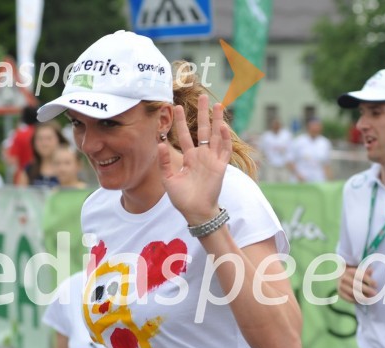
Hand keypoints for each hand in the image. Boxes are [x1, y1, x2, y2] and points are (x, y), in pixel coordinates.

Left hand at [158, 94, 232, 225]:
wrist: (196, 212)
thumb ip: (164, 162)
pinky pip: (224, 150)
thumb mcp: (168, 179)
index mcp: (189, 158)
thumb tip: (159, 143)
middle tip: (204, 97)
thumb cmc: (182, 198)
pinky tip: (222, 126)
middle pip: (204, 130)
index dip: (181, 121)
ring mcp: (212, 160)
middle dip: (203, 114)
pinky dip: (225, 138)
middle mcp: (202, 156)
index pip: (185, 135)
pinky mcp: (220, 167)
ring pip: (217, 136)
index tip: (176, 107)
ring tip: (218, 105)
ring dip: (217, 121)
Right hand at [337, 265, 376, 303]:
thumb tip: (371, 270)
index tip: (376, 285)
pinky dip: (356, 300)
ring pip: (353, 292)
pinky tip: (363, 301)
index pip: (360, 276)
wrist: (342, 278)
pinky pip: (349, 298)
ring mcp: (341, 286)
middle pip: (356, 285)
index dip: (369, 280)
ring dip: (362, 296)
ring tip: (369, 298)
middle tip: (374, 293)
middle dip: (367, 289)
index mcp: (350, 271)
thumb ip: (366, 272)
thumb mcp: (360, 271)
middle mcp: (344, 278)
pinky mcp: (340, 293)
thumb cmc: (355, 275)